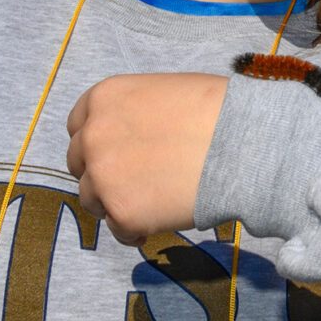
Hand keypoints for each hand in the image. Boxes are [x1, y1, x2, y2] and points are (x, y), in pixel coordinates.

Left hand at [65, 73, 227, 243]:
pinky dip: (136, 228)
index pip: (77, 125)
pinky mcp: (122, 212)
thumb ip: (134, 111)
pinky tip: (162, 217)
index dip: (96, 141)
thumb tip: (135, 135)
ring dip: (116, 201)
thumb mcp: (166, 92)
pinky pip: (118, 229)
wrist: (243, 144)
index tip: (115, 153)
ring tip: (154, 201)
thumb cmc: (218, 111)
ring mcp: (103, 177)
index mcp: (104, 98)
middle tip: (134, 180)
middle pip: (79, 163)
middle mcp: (93, 136)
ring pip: (93, 199)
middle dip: (101, 173)